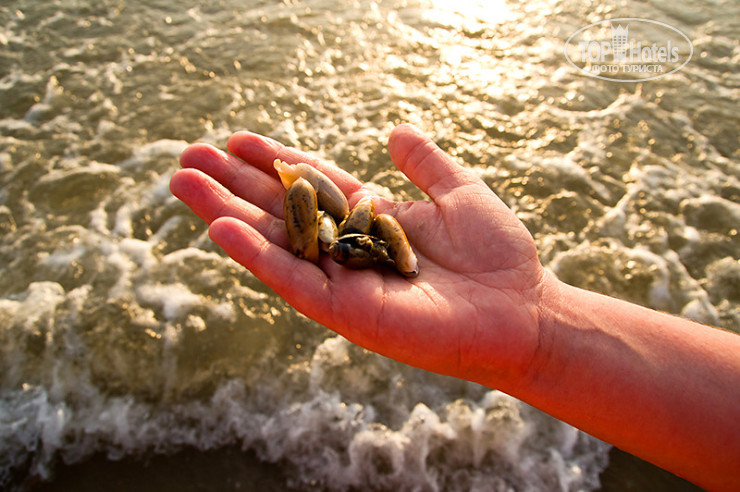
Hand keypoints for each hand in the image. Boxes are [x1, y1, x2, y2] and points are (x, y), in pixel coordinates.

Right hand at [170, 124, 546, 389]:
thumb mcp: (461, 192)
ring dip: (226, 216)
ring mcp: (344, 282)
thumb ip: (426, 163)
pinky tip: (223, 230)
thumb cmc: (498, 255)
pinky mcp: (348, 312)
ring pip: (275, 245)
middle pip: (279, 213)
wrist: (524, 310)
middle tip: (187, 159)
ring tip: (183, 184)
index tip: (236, 140)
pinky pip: (295, 282)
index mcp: (369, 220)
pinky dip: (259, 257)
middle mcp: (347, 251)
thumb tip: (396, 131)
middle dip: (233, 187)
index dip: (273, 162)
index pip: (309, 188)